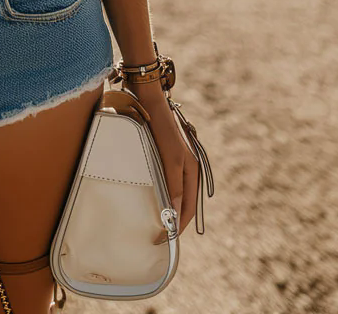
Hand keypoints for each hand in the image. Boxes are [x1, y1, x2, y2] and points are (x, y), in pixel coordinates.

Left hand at [129, 86, 199, 241]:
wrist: (147, 97)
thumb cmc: (160, 126)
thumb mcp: (170, 158)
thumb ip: (173, 186)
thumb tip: (175, 215)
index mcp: (191, 170)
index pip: (186, 208)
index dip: (177, 226)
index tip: (163, 240)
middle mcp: (185, 167)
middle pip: (181, 202)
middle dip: (172, 220)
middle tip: (155, 236)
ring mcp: (174, 160)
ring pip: (172, 192)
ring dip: (164, 208)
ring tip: (150, 222)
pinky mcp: (161, 153)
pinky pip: (162, 180)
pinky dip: (157, 193)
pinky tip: (146, 197)